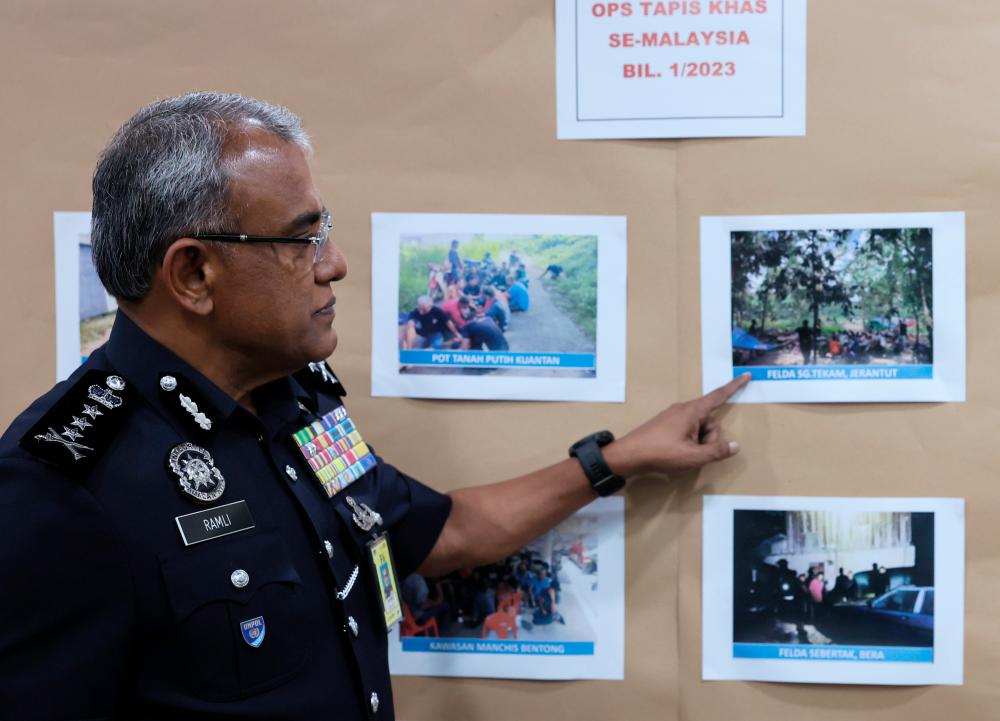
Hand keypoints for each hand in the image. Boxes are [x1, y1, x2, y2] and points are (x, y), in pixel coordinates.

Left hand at [607, 374, 749, 475]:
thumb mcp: (693, 456)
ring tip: (684, 455)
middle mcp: (684, 409)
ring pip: (699, 429)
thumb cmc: (661, 453)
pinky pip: (688, 432)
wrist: (629, 455)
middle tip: (696, 454)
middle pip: (711, 422)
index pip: (719, 396)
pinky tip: (678, 454)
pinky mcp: (667, 425)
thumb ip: (717, 451)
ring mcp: (674, 417)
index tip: (746, 376)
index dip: (735, 387)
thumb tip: (734, 445)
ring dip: (699, 444)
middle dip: (710, 439)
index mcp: (692, 411)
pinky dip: (689, 444)